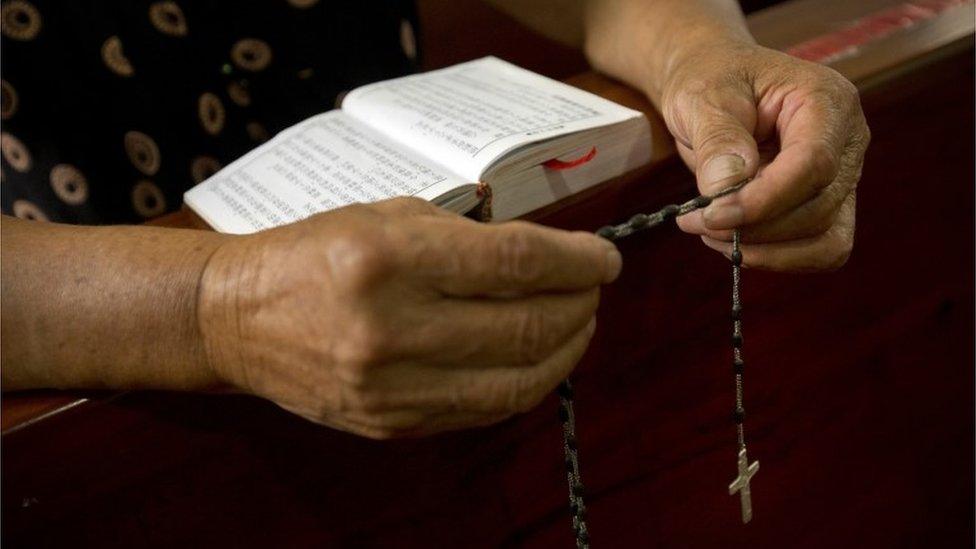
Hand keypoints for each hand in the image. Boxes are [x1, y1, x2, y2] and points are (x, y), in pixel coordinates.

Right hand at [197, 197, 620, 438]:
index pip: (514, 264)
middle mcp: (391, 329)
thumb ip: (467, 237)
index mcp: (388, 259)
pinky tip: (536, 357)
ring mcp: (392, 387)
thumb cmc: (314, 252)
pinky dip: (525, 382)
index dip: (576, 262)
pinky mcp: (393, 423)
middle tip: (594, 289)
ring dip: (564, 351)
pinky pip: (484, 409)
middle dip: (580, 307)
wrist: (238, 318)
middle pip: (526, 328)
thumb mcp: (387, 216)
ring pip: (517, 382)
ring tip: (577, 324)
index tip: (605, 259)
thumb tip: (546, 258)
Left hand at [659, 41, 869, 270]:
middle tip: (696, 221)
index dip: (764, 200)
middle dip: (754, 227)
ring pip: (823, 239)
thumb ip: (718, 139)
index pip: (813, 164)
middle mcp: (847, 142)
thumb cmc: (713, 79)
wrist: (716, 84)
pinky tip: (733, 241)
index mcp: (827, 102)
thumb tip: (727, 188)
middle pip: (818, 208)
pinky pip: (817, 250)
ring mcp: (843, 177)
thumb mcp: (704, 97)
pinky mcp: (827, 206)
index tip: (712, 215)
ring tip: (710, 231)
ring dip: (764, 249)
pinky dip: (775, 256)